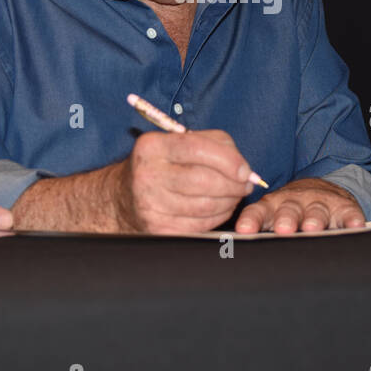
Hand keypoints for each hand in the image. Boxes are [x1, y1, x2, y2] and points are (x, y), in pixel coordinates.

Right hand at [117, 129, 254, 233]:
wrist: (124, 197)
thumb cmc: (162, 165)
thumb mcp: (179, 142)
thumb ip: (214, 144)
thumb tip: (244, 169)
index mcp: (152, 146)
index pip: (197, 148)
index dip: (229, 161)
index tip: (246, 170)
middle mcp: (147, 175)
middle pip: (204, 181)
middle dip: (234, 185)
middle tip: (245, 185)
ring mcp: (150, 205)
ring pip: (206, 206)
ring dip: (229, 202)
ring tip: (233, 195)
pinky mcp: (158, 229)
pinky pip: (200, 225)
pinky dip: (218, 217)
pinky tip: (219, 208)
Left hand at [234, 179, 365, 234]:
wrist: (322, 190)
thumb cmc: (289, 211)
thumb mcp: (270, 216)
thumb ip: (255, 230)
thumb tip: (226, 252)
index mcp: (272, 206)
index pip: (258, 212)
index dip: (252, 220)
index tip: (245, 230)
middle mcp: (295, 203)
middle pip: (289, 210)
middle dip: (286, 219)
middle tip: (283, 229)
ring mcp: (320, 204)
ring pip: (317, 212)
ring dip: (314, 220)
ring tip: (313, 229)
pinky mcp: (344, 208)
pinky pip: (348, 214)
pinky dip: (351, 220)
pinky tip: (353, 227)